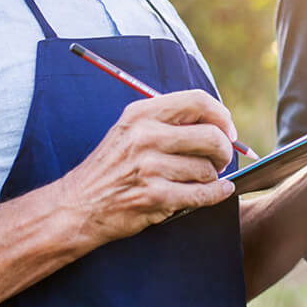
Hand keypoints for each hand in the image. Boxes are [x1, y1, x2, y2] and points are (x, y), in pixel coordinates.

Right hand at [56, 89, 236, 245]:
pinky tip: (218, 191)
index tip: (228, 131)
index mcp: (141, 114)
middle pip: (211, 135)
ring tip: (198, 179)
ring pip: (207, 169)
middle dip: (224, 151)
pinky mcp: (155, 197)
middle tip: (221, 160)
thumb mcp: (130, 131)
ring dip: (211, 177)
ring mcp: (149, 168)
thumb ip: (169, 122)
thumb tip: (219, 124)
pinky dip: (217, 194)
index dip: (221, 116)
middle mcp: (145, 136)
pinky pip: (203, 195)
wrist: (78, 205)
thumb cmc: (112, 168)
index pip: (197, 101)